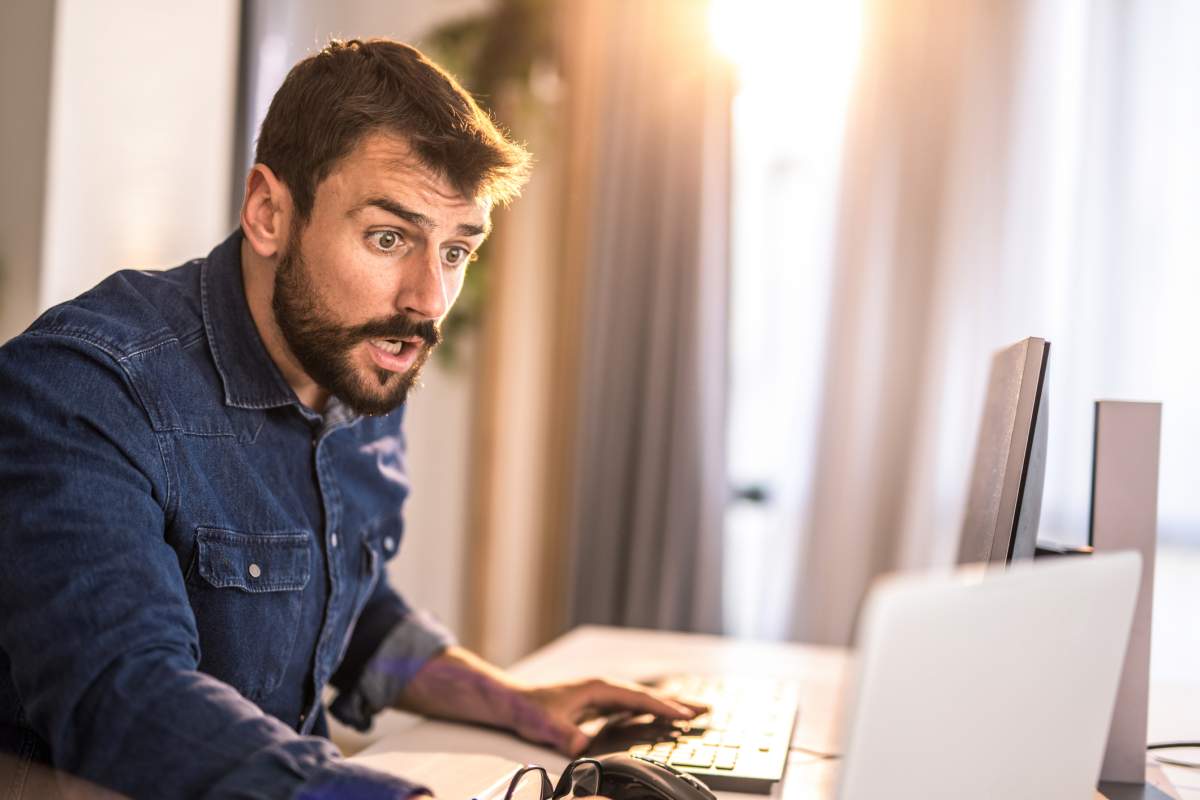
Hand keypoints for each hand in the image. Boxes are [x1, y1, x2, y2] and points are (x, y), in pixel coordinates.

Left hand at [508, 677, 705, 756]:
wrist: (512, 700)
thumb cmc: (528, 707)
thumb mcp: (545, 724)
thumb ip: (564, 734)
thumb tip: (581, 747)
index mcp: (598, 688)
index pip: (637, 699)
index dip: (661, 708)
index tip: (683, 716)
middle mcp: (604, 688)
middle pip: (648, 695)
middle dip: (677, 701)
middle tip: (707, 709)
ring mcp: (603, 695)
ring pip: (642, 701)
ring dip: (668, 705)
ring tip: (695, 712)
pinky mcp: (599, 705)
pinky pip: (633, 708)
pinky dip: (652, 712)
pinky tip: (662, 718)